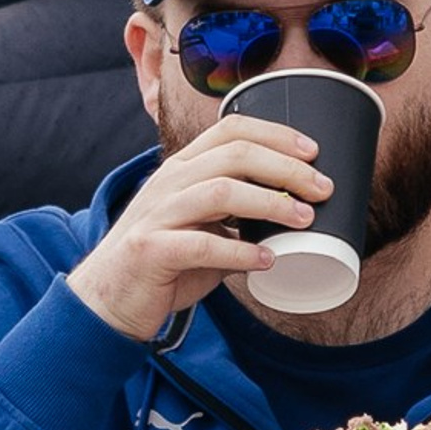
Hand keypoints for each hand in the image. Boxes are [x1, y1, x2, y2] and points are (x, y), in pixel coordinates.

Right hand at [65, 115, 330, 340]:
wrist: (107, 299)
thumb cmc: (163, 262)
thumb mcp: (198, 225)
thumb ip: (236, 215)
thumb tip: (296, 213)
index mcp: (181, 168)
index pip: (230, 130)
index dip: (276, 134)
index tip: (314, 151)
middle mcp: (168, 182)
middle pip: (233, 155)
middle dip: (286, 167)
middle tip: (323, 188)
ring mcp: (157, 214)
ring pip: (220, 191)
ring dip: (270, 203)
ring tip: (304, 219)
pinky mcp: (151, 250)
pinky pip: (202, 245)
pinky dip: (241, 252)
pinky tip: (267, 260)